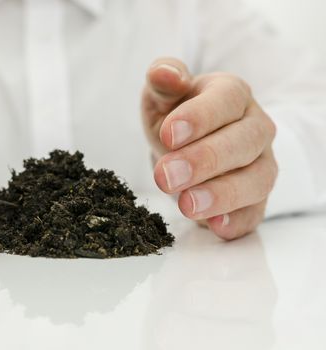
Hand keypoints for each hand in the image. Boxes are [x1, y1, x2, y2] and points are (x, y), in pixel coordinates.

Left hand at [141, 58, 277, 239]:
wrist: (187, 144)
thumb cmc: (176, 115)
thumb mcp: (163, 96)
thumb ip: (163, 81)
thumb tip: (163, 73)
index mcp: (231, 95)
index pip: (225, 101)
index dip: (199, 118)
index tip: (168, 135)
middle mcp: (254, 128)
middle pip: (243, 143)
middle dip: (204, 161)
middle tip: (166, 176)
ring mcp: (260, 164)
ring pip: (256, 180)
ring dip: (222, 195)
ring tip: (187, 205)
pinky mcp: (256, 198)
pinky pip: (256, 211)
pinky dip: (238, 221)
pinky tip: (216, 226)